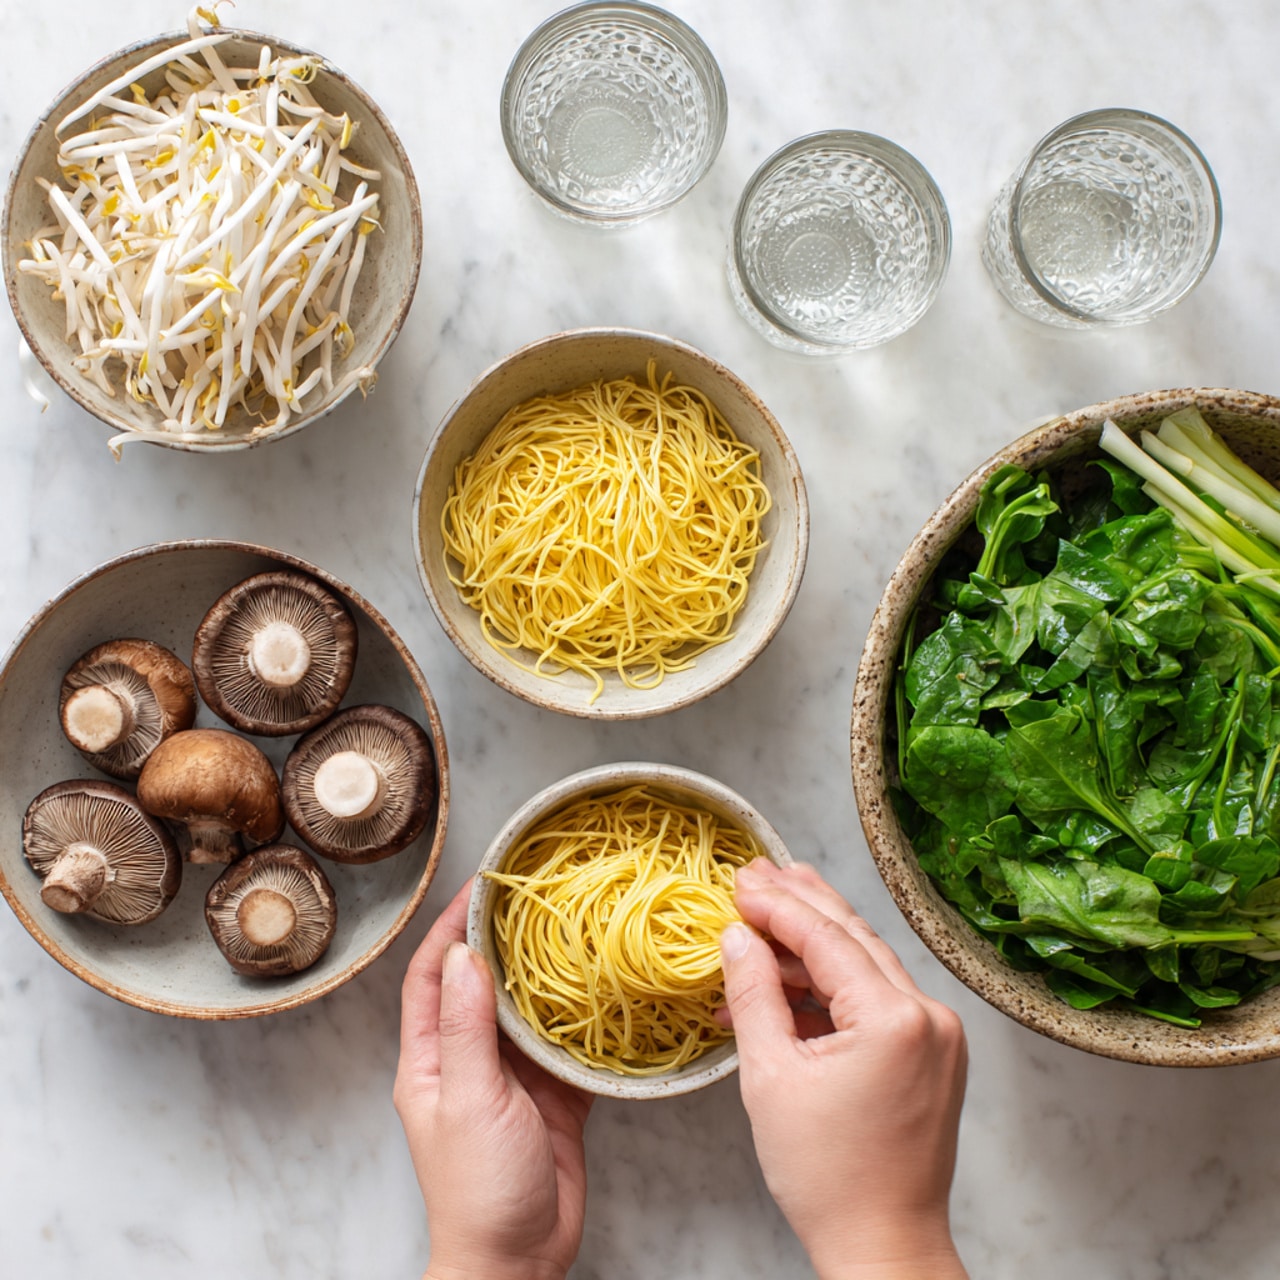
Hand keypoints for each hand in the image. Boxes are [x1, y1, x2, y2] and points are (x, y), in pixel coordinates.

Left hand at [394, 879, 594, 1279]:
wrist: (518, 1262)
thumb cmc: (478, 1190)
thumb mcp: (469, 1100)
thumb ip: (467, 1028)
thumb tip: (464, 955)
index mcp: (430, 1060)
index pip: (431, 976)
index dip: (448, 928)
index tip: (478, 888)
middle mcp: (469, 1060)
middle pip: (481, 984)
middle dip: (504, 940)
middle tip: (537, 897)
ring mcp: (511, 1078)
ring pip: (527, 1010)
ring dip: (548, 974)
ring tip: (576, 930)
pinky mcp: (552, 1098)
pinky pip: (567, 1046)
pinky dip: (585, 1019)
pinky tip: (606, 992)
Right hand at [719, 860, 967, 1279]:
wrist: (884, 1246)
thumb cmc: (828, 1177)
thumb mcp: (770, 1077)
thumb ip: (753, 995)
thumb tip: (736, 938)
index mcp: (895, 1019)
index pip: (827, 938)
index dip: (777, 905)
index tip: (739, 882)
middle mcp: (929, 1016)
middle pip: (853, 938)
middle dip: (800, 903)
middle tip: (757, 872)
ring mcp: (937, 1034)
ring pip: (864, 965)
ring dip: (810, 945)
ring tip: (762, 920)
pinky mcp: (932, 1053)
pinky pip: (875, 1000)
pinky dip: (829, 989)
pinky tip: (783, 983)